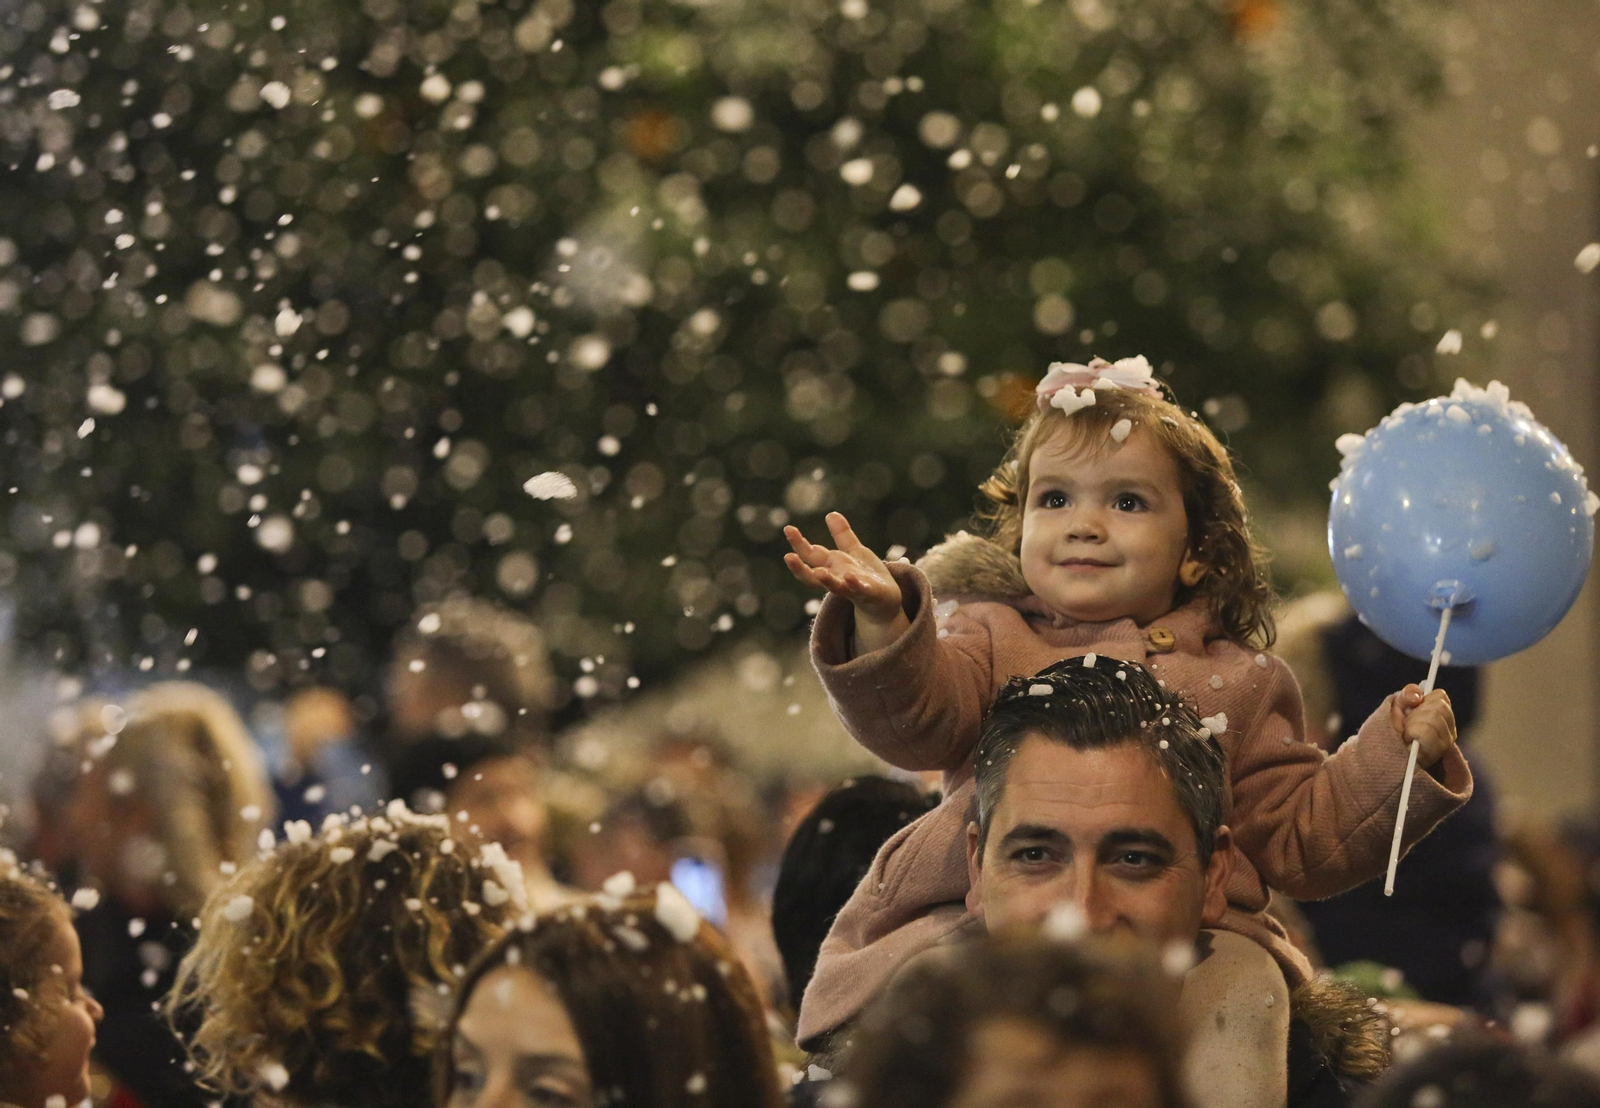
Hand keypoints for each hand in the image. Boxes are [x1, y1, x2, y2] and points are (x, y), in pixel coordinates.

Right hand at [784, 512, 909, 652]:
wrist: (886, 602)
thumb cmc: (867, 577)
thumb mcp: (854, 552)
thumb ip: (842, 535)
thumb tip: (830, 513)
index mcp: (831, 566)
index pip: (810, 555)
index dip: (799, 543)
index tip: (788, 528)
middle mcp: (836, 578)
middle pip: (813, 575)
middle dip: (800, 568)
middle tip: (788, 557)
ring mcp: (850, 588)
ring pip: (834, 586)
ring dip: (826, 580)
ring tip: (819, 572)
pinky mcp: (867, 593)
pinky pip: (859, 590)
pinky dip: (854, 584)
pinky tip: (850, 577)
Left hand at [1388, 685, 1455, 768]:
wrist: (1380, 757)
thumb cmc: (1390, 732)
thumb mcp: (1395, 708)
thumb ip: (1407, 695)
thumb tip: (1417, 694)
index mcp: (1441, 716)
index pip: (1440, 696)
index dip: (1422, 699)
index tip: (1410, 709)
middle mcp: (1449, 730)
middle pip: (1438, 707)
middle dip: (1415, 713)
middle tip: (1406, 725)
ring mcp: (1445, 742)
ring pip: (1433, 718)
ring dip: (1412, 724)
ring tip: (1406, 735)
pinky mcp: (1437, 753)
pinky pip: (1427, 732)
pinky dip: (1413, 733)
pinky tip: (1408, 741)